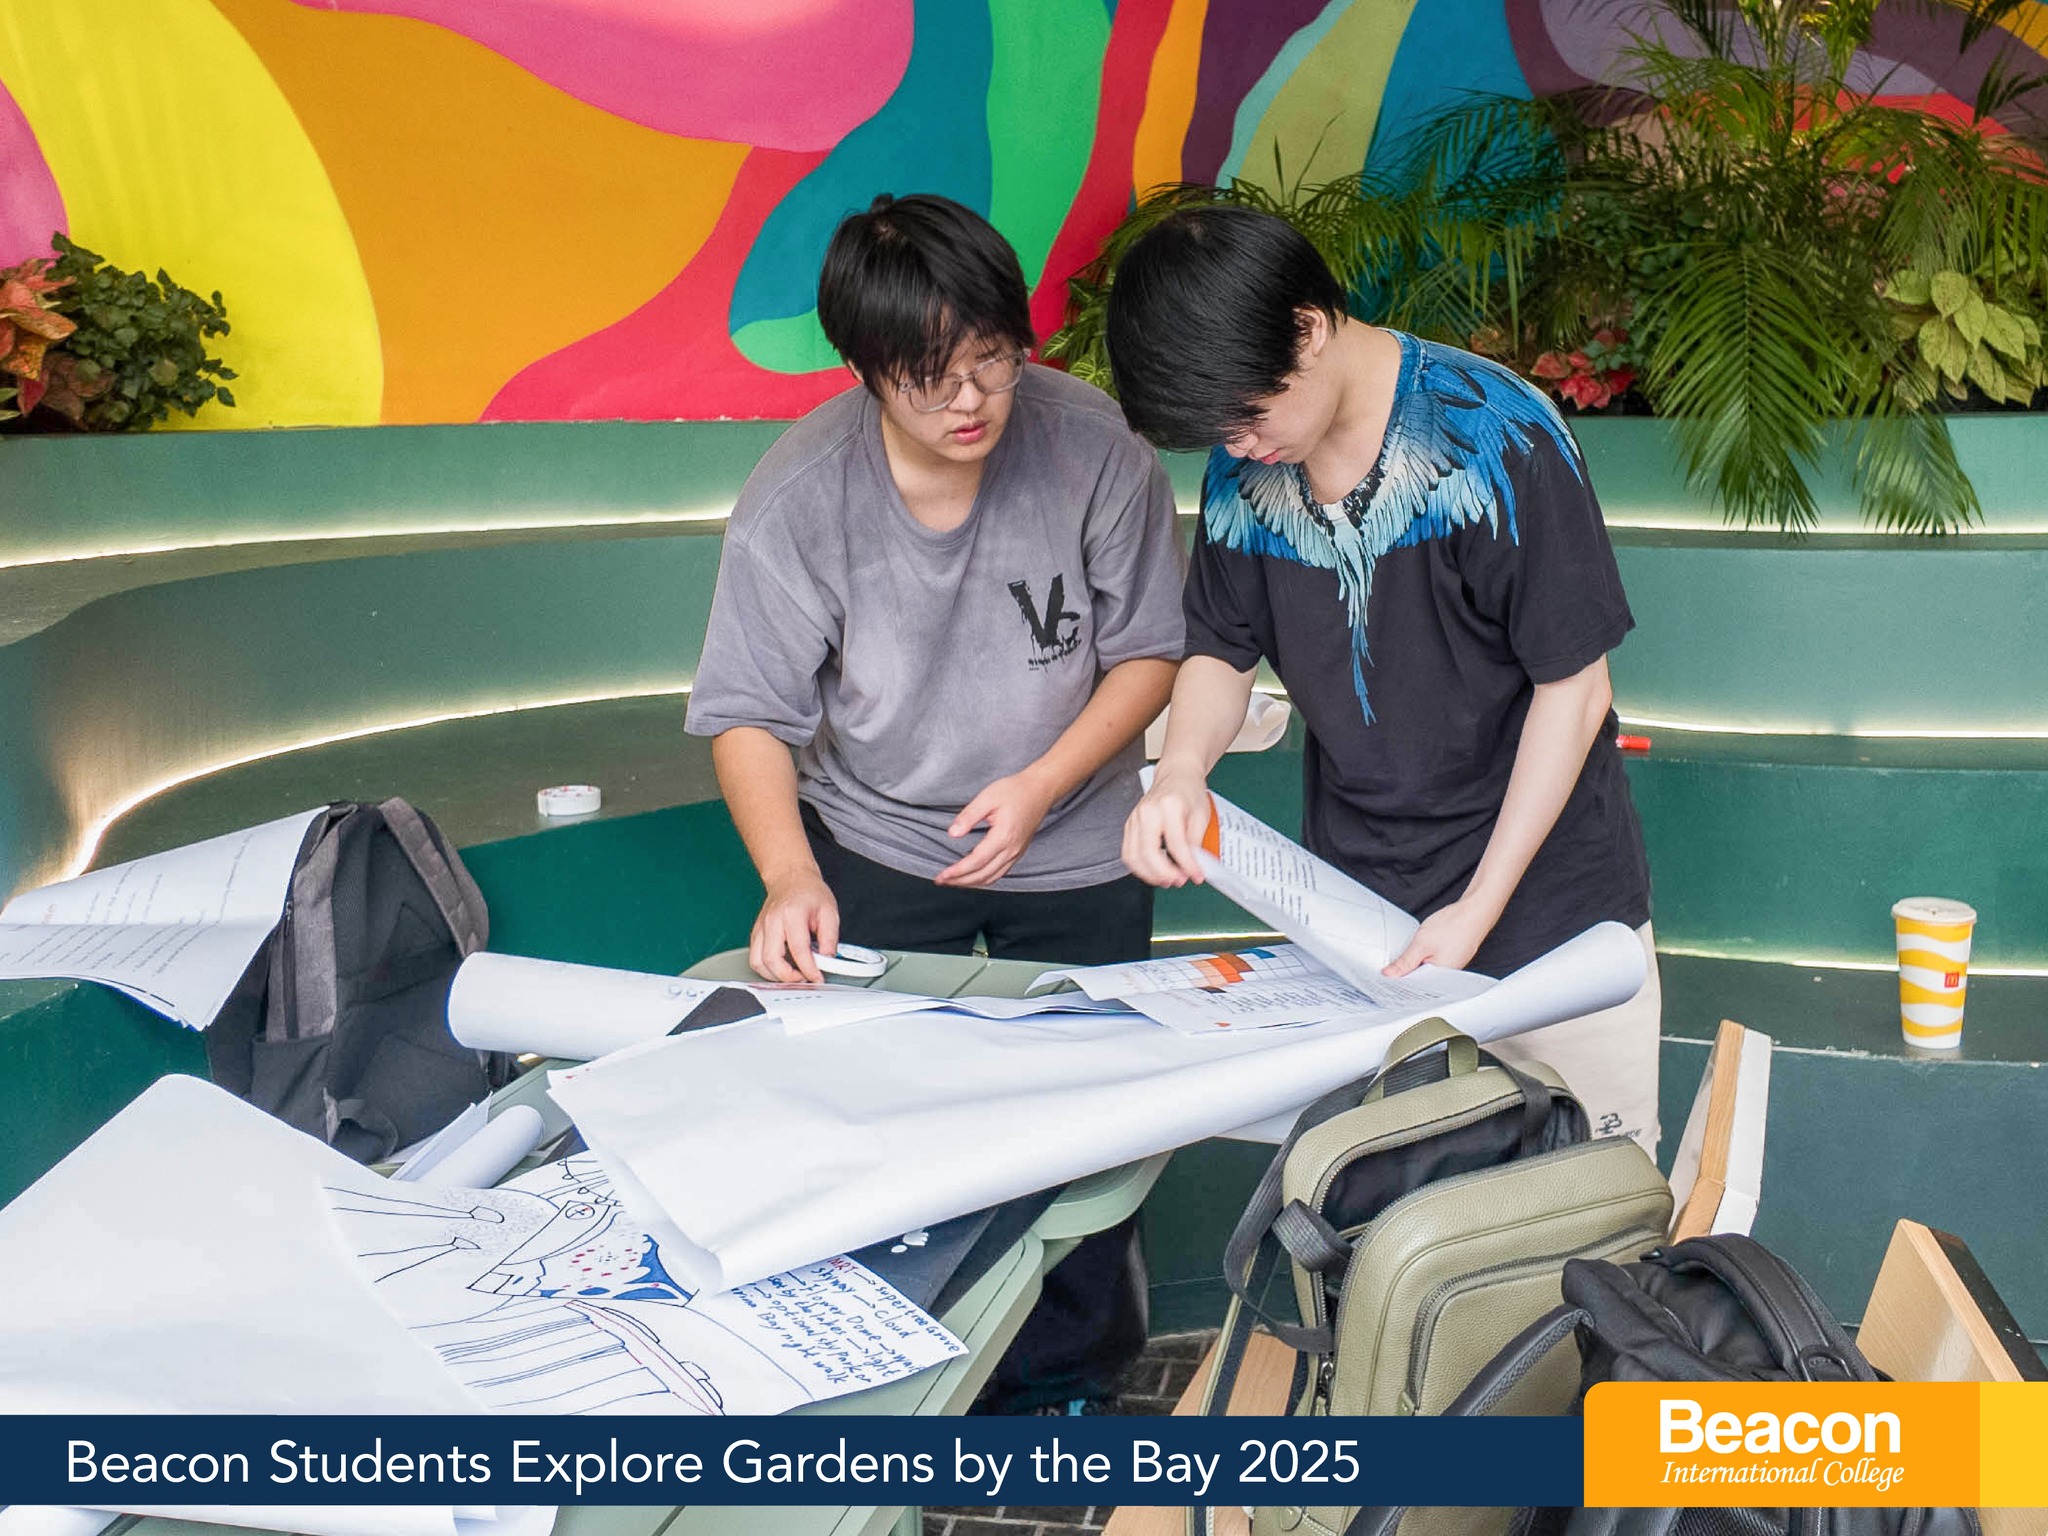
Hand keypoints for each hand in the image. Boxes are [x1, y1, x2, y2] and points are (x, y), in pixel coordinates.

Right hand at [750, 869, 839, 982]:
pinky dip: (768, 969)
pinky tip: (783, 967)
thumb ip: (830, 939)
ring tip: (793, 975)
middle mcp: (772, 921)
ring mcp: (761, 928)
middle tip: (804, 979)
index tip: (817, 978)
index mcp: (792, 914)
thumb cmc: (809, 893)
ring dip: (775, 976)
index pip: (798, 949)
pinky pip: (756, 958)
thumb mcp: (829, 913)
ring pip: (758, 962)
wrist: (790, 878)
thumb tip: (827, 962)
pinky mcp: (756, 934)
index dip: (809, 969)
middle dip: (788, 977)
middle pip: (771, 959)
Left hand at [936, 771, 1056, 887]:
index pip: (976, 862)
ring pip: (992, 878)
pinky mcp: (1018, 852)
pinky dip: (984, 879)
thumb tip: (953, 834)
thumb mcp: (988, 797)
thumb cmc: (1015, 791)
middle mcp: (1012, 849)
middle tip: (941, 881)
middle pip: (983, 875)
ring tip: (954, 882)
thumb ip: (969, 816)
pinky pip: (1000, 873)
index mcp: (1003, 836)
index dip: (958, 871)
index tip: (942, 875)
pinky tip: (972, 876)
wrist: (1040, 790)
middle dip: (961, 881)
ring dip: (972, 883)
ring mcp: (1017, 853)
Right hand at [1121, 764, 1212, 886]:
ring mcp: (1135, 818)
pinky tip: (1154, 872)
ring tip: (1167, 880)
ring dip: (1150, 874)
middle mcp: (1148, 811)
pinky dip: (1140, 868)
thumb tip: (1193, 867)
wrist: (1176, 775)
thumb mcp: (1201, 815)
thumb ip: (1196, 842)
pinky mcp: (1129, 826)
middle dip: (1164, 873)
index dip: (1187, 864)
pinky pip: (1128, 853)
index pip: (1176, 843)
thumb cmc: (1189, 793)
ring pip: (1134, 855)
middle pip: (1148, 851)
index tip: (1196, 876)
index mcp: (1169, 806)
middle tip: (1179, 881)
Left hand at [1383, 899, 1495, 977]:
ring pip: (1425, 971)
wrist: (1476, 911)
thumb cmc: (1454, 925)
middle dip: (1403, 975)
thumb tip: (1389, 975)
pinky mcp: (1451, 958)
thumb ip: (1405, 962)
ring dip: (1412, 966)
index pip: (1413, 987)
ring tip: (1399, 961)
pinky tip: (1415, 953)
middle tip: (1385, 970)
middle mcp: (1447, 976)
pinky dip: (1422, 959)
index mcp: (1440, 977)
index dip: (1396, 983)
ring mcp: (1451, 967)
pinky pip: (1432, 963)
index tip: (1380, 980)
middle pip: (1419, 980)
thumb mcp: (1421, 943)